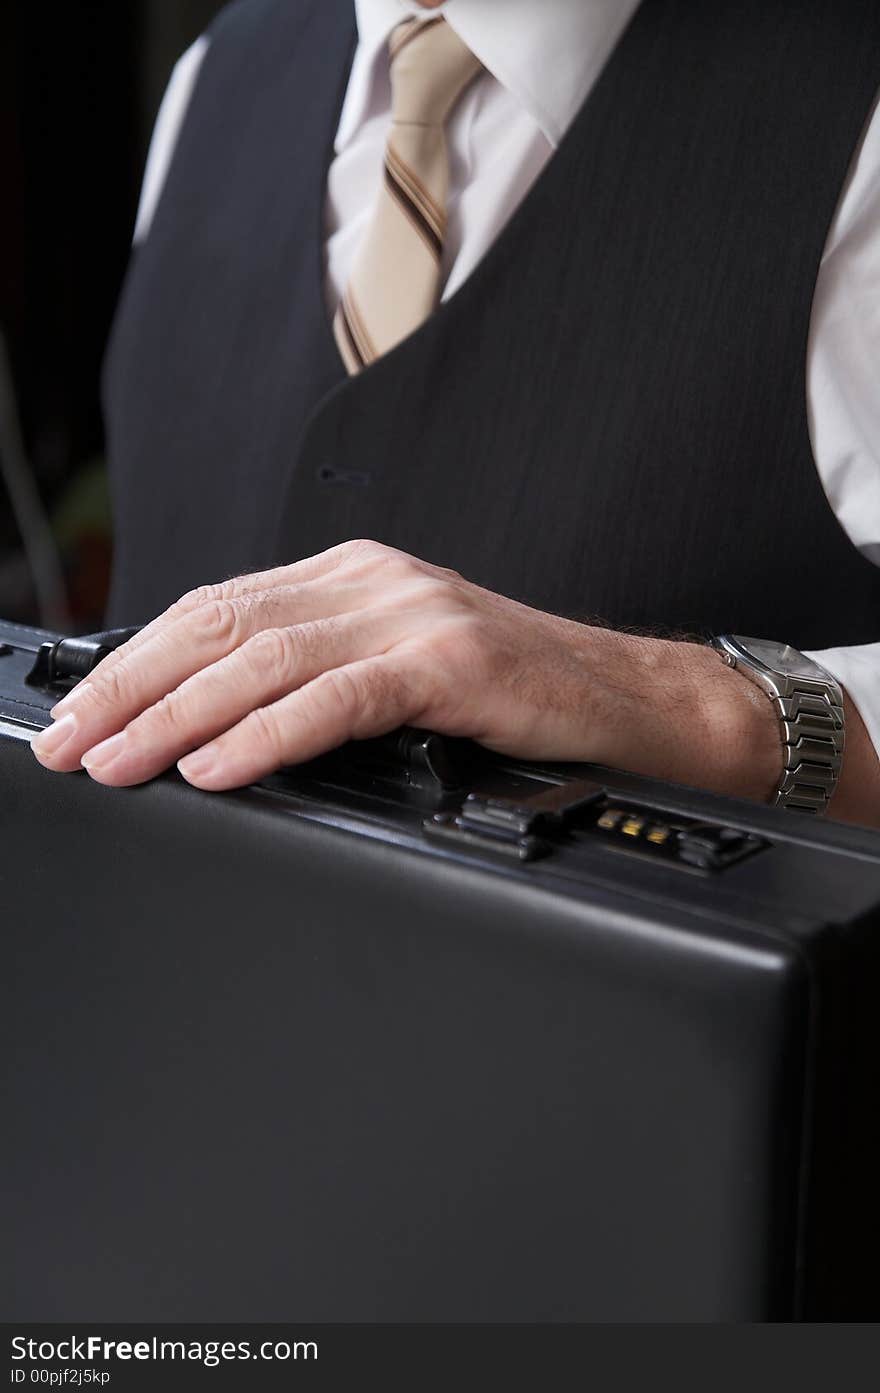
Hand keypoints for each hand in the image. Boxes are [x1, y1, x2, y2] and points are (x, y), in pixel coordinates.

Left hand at [31, 539, 780, 796]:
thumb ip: (315, 680)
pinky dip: (268, 733)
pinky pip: (339, 695)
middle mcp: (372, 581)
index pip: (214, 608)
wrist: (628, 702)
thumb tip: (210, 728)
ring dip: (177, 715)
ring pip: (265, 657)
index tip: (77, 714)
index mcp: (350, 578)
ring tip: (118, 761)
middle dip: (131, 689)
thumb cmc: (514, 698)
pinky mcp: (452, 659)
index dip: (134, 662)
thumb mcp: (397, 674)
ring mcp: (412, 613)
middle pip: (220, 625)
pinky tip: (218, 766)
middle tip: (70, 743)